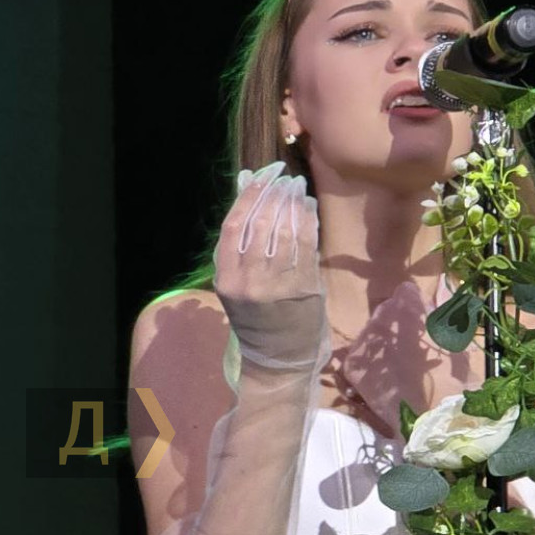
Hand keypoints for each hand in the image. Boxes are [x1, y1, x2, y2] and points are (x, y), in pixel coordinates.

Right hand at [213, 161, 328, 375]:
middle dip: (273, 195)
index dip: (248, 196)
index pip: (234, 226)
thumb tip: (245, 188)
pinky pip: (306, 244)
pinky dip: (308, 220)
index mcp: (226, 278)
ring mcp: (278, 284)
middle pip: (260, 224)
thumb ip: (239, 241)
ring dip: (292, 203)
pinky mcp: (304, 287)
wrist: (278, 357)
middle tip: (283, 178)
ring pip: (284, 231)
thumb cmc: (256, 316)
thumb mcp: (236, 283)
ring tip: (295, 188)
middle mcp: (249, 281)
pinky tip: (307, 206)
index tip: (260, 177)